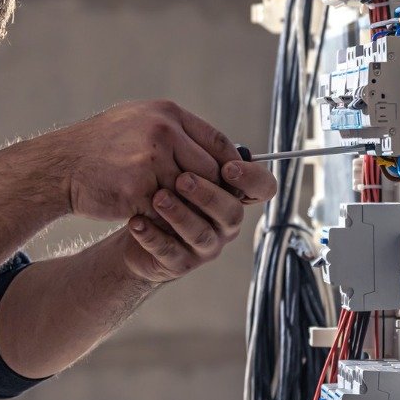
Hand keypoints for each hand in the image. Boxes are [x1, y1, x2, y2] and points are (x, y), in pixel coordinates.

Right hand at [40, 100, 242, 221]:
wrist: (61, 164)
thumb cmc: (102, 145)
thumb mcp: (140, 121)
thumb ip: (176, 132)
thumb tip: (215, 151)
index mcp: (168, 114)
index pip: (217, 141)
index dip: (230, 165)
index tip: (233, 181)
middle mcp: (163, 132)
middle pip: (209, 170)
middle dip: (210, 191)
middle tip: (207, 205)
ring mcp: (150, 161)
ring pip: (189, 194)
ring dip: (187, 208)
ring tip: (182, 215)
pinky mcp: (137, 189)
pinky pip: (165, 212)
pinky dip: (166, 220)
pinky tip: (160, 222)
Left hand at [120, 161, 276, 283]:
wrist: (137, 223)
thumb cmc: (166, 189)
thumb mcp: (183, 166)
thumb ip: (199, 153)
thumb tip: (202, 136)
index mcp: (233, 196)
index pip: (263, 188)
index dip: (252, 179)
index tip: (228, 167)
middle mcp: (225, 223)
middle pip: (230, 212)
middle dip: (208, 195)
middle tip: (183, 179)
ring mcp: (205, 246)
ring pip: (200, 234)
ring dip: (180, 215)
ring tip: (158, 198)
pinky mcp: (180, 263)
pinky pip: (169, 252)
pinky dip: (153, 236)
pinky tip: (136, 221)